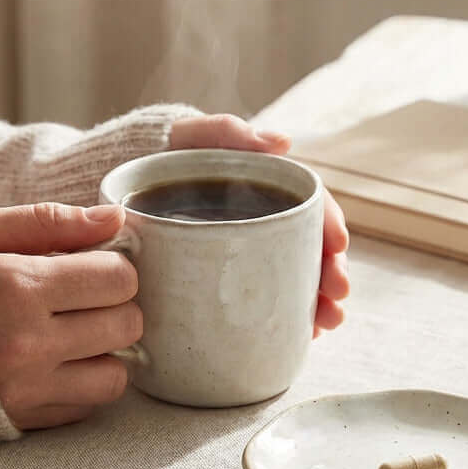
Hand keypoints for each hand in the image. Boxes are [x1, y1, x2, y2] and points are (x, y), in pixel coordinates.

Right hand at [0, 203, 140, 429]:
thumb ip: (49, 222)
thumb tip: (114, 217)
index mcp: (17, 288)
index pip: (118, 279)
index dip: (113, 265)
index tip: (91, 263)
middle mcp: (26, 346)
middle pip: (126, 325)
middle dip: (114, 304)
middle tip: (84, 295)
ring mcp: (22, 391)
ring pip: (115, 377)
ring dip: (104, 351)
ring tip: (74, 330)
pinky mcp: (13, 423)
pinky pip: (83, 409)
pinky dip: (79, 384)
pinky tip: (51, 360)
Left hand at [170, 114, 348, 336]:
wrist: (128, 182)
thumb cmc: (164, 154)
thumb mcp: (192, 137)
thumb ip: (228, 132)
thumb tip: (282, 143)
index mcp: (265, 186)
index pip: (309, 205)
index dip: (329, 224)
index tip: (339, 245)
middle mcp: (264, 221)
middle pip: (309, 248)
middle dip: (331, 272)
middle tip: (338, 296)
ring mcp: (249, 251)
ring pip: (295, 278)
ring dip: (319, 301)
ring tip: (328, 323)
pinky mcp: (228, 278)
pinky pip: (266, 301)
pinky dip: (289, 318)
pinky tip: (301, 335)